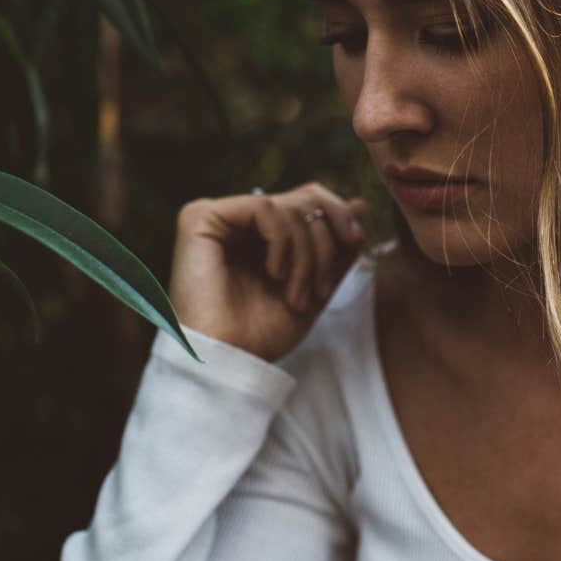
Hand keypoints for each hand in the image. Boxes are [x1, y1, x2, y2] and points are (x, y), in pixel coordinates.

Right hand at [167, 182, 370, 361]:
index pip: (307, 200)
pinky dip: (281, 241)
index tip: (356, 241)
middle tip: (323, 288)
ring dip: (306, 255)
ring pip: (287, 206)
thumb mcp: (315, 288)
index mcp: (259, 235)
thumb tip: (359, 204)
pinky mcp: (200, 218)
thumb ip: (337, 248)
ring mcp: (218, 218)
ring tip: (298, 295)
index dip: (338, 214)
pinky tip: (274, 274)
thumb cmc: (263, 336)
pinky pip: (263, 207)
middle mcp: (237, 221)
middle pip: (303, 198)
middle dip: (325, 243)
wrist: (229, 362)